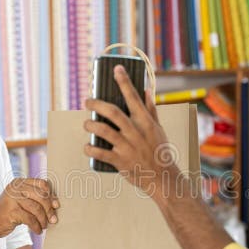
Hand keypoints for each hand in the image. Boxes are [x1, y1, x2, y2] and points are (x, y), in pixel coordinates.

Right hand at [0, 178, 58, 237]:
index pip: (41, 184)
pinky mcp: (11, 211)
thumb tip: (55, 204)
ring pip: (36, 208)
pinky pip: (30, 219)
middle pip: (41, 196)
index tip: (56, 205)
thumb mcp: (21, 200)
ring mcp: (12, 198)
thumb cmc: (9, 212)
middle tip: (53, 219)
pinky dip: (36, 226)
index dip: (51, 195)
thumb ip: (35, 198)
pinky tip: (38, 230)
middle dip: (49, 209)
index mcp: (19, 182)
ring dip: (43, 220)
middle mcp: (15, 188)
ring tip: (44, 226)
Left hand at [84, 65, 180, 198]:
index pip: (133, 97)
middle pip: (112, 112)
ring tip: (86, 124)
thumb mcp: (158, 129)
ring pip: (103, 130)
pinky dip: (90, 148)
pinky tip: (87, 146)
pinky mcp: (120, 161)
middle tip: (87, 102)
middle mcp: (135, 132)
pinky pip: (100, 153)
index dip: (124, 81)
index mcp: (145, 122)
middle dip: (96, 104)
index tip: (116, 69)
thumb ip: (151, 110)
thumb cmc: (159, 152)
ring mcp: (127, 147)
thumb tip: (147, 90)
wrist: (163, 179)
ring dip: (91, 125)